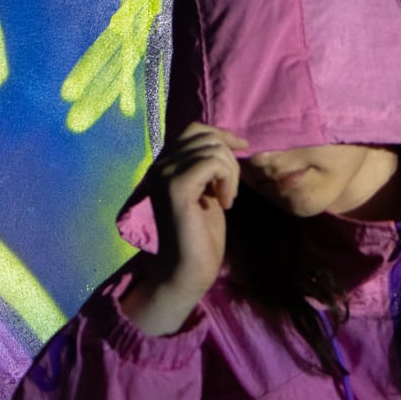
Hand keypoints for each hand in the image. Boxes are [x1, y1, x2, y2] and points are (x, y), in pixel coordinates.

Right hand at [122, 123, 247, 335]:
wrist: (188, 269)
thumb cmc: (200, 235)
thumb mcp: (207, 191)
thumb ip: (209, 167)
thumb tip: (227, 142)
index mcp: (164, 165)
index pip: (194, 130)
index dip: (222, 135)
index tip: (242, 149)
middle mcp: (159, 165)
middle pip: (205, 135)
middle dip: (229, 158)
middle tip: (230, 190)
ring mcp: (164, 174)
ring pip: (212, 148)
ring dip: (231, 172)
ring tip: (227, 198)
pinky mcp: (176, 186)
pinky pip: (212, 162)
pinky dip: (227, 180)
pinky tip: (225, 202)